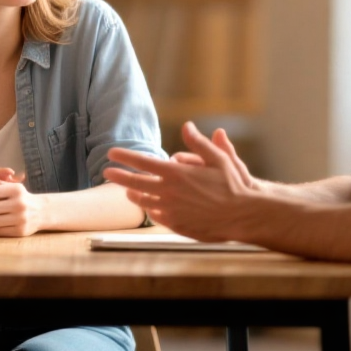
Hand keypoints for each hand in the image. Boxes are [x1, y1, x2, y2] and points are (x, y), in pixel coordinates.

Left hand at [102, 121, 255, 240]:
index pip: (142, 162)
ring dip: (134, 195)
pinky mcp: (178, 225)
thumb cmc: (234, 185)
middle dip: (119, 176)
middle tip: (106, 173)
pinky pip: (158, 217)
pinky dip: (152, 211)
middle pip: (135, 183)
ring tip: (127, 192)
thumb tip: (186, 125)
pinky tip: (151, 208)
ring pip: (145, 202)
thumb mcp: (218, 158)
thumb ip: (198, 143)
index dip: (124, 157)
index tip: (111, 153)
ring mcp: (172, 210)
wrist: (245, 216)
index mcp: (176, 173)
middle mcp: (170, 192)